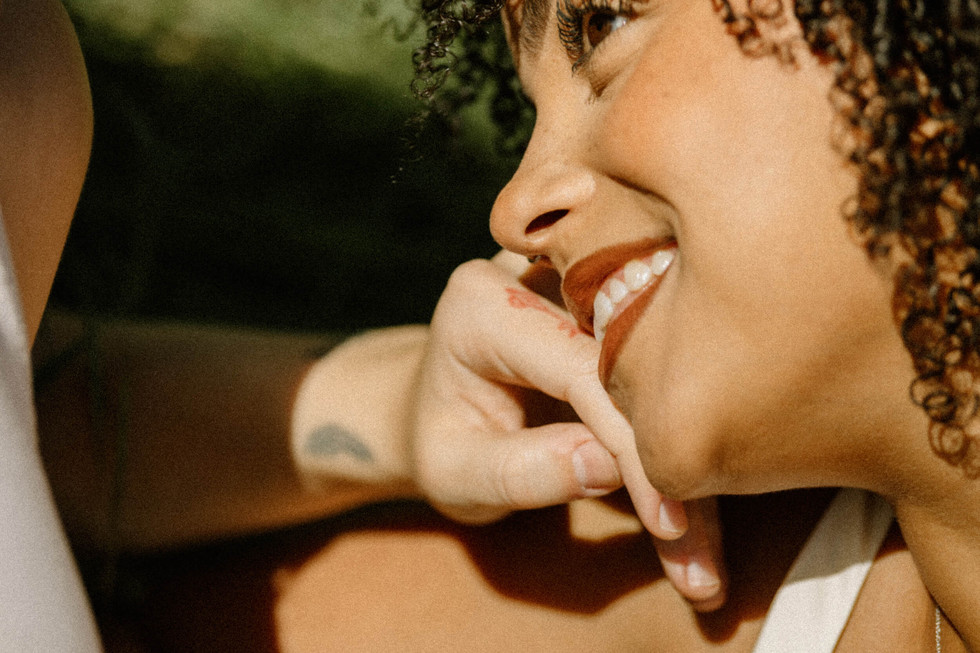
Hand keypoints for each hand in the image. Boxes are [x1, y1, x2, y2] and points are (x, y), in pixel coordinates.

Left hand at [411, 252, 726, 608]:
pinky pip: (661, 375)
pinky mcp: (615, 307)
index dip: (631, 445)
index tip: (669, 522)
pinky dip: (678, 447)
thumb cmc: (437, 442)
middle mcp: (538, 274)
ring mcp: (583, 283)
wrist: (432, 408)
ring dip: (686, 465)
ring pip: (660, 375)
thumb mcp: (451, 473)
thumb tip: (607, 465)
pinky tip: (698, 524)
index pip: (581, 367)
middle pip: (634, 367)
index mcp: (485, 302)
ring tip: (702, 567)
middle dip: (672, 463)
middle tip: (699, 562)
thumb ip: (517, 468)